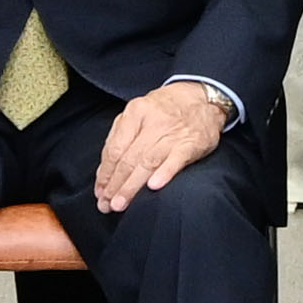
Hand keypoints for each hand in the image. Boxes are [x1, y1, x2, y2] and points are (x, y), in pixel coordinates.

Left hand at [95, 81, 229, 212]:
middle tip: (107, 205)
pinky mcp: (192, 143)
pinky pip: (176, 160)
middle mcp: (153, 122)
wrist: (203, 98)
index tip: (100, 192)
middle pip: (129, 158)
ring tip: (120, 204)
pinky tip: (153, 187)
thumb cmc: (166, 109)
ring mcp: (173, 132)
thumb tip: (104, 171)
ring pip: (147, 162)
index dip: (105, 174)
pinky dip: (164, 173)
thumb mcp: (139, 112)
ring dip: (132, 186)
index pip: (115, 149)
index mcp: (135, 112)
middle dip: (115, 185)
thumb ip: (120, 137)